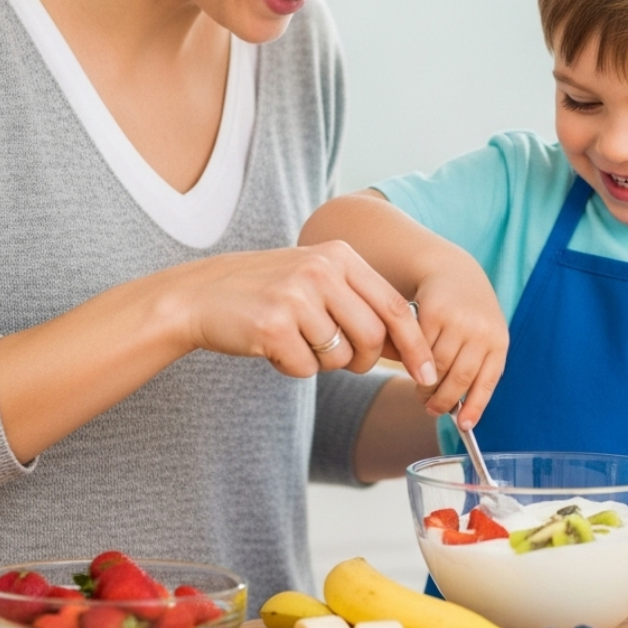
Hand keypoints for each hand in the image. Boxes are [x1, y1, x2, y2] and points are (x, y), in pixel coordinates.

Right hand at [171, 241, 436, 385]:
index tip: (426, 372)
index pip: (393, 305)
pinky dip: (294, 367)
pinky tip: (273, 346)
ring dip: (323, 361)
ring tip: (296, 340)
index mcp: (339, 255)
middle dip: (365, 360)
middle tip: (343, 360)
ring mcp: (296, 296)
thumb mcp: (318, 279)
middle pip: (372, 335)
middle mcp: (321, 270)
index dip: (414, 343)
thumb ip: (360, 302)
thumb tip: (409, 345)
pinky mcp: (272, 326)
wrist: (200, 295)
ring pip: (340, 355)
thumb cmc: (268, 291)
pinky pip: (306, 368)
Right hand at [402, 251, 507, 428]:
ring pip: (436, 368)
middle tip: (430, 409)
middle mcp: (481, 330)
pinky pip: (419, 350)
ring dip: (425, 386)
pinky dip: (414, 362)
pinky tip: (412, 365)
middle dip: (442, 401)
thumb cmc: (468, 313)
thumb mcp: (483, 334)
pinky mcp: (432, 312)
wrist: (452, 272)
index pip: (486, 382)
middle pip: (458, 379)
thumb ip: (477, 366)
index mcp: (498, 340)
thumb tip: (464, 414)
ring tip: (421, 391)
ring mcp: (457, 321)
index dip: (475, 407)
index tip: (463, 427)